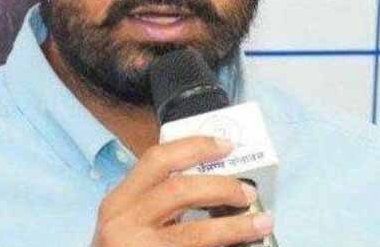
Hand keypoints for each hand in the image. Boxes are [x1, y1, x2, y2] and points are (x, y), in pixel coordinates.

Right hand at [91, 136, 273, 246]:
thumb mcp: (126, 220)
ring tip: (262, 222)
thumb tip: (210, 182)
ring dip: (235, 227)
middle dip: (221, 187)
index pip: (157, 160)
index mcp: (118, 202)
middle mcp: (123, 224)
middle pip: (179, 191)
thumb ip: (154, 201)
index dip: (195, 147)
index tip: (225, 145)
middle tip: (248, 192)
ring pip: (195, 234)